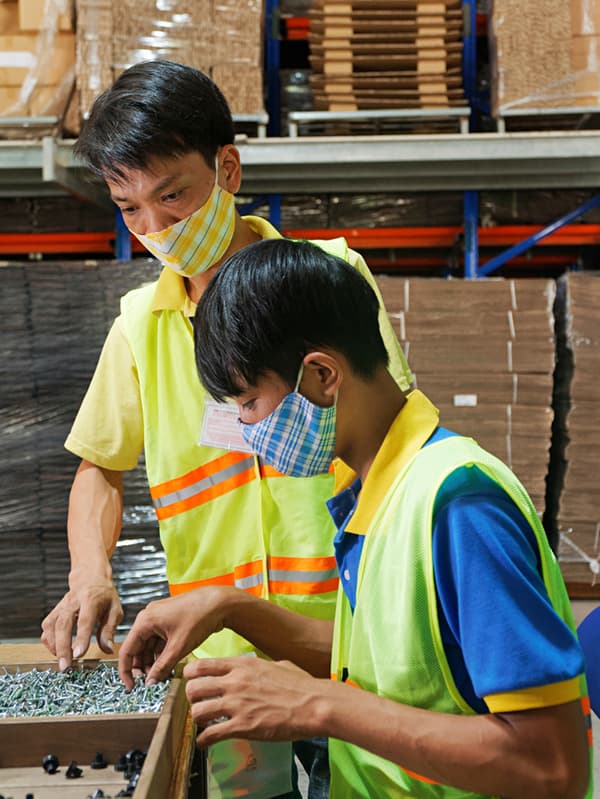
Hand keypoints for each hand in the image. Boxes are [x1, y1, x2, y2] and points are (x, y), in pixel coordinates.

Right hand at [41, 580, 121, 670]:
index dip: (81, 637)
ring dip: (54, 646)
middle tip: (65, 666)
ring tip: (63, 661)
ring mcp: (61, 605)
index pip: (85, 620)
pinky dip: (49, 641)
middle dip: (62, 647)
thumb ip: (109, 629)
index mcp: (91, 599)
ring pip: (51, 626)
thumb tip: (108, 649)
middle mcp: (73, 601)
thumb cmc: (104, 596)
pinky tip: (58, 650)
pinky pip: (47, 627)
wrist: (91, 578)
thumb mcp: (115, 609)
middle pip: (63, 624)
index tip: (79, 654)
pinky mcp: (54, 611)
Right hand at [118, 587, 230, 689]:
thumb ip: (162, 666)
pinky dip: (162, 654)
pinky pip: (159, 641)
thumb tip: (150, 682)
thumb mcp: (179, 646)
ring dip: (153, 662)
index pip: (127, 650)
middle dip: (143, 667)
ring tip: (161, 677)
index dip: (127, 671)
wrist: (219, 602)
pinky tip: (168, 667)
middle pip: (137, 648)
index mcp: (145, 620)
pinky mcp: (170, 622)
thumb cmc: (199, 616)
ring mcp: (159, 619)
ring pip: (149, 646)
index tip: (131, 687)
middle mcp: (149, 618)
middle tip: (150, 683)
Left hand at [183, 656, 322, 746]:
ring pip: (198, 711)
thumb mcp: (277, 664)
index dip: (190, 674)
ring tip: (204, 723)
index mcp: (241, 665)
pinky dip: (203, 740)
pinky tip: (205, 742)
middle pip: (194, 688)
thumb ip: (260, 666)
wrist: (314, 704)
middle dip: (191, 698)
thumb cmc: (301, 684)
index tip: (192, 681)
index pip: (202, 665)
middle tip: (197, 703)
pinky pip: (210, 734)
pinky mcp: (242, 726)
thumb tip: (260, 668)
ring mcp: (237, 705)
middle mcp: (234, 683)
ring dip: (197, 719)